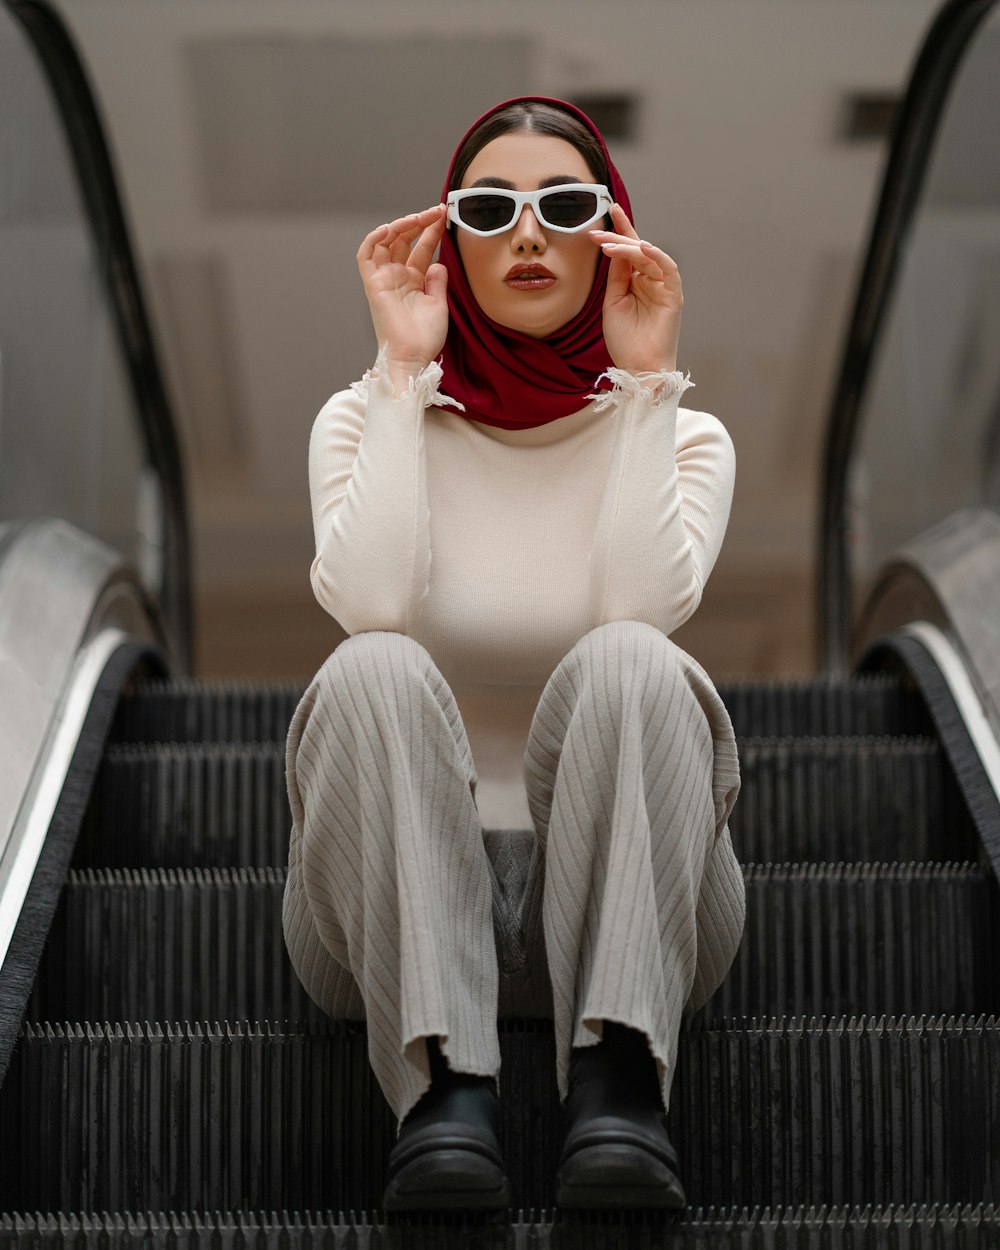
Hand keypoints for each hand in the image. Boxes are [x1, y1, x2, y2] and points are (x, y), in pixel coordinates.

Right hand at [357, 205, 448, 388]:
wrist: (412, 358)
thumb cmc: (424, 339)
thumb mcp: (438, 305)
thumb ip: (437, 282)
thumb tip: (439, 263)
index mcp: (413, 280)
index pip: (421, 247)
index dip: (431, 230)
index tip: (444, 215)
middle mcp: (397, 277)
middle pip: (404, 240)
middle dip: (419, 222)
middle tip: (436, 211)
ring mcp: (384, 279)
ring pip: (386, 242)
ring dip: (400, 226)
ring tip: (418, 218)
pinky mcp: (373, 285)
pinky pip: (366, 255)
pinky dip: (374, 239)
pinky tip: (390, 229)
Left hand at [590, 204, 682, 373]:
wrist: (638, 368)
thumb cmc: (625, 341)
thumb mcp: (613, 302)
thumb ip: (616, 275)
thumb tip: (614, 247)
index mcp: (636, 282)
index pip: (629, 251)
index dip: (620, 230)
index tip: (608, 211)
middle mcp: (652, 281)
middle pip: (638, 250)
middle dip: (619, 237)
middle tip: (599, 231)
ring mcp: (663, 287)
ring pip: (649, 257)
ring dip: (630, 247)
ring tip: (610, 244)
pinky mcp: (674, 295)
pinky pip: (668, 269)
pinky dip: (657, 256)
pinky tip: (642, 248)